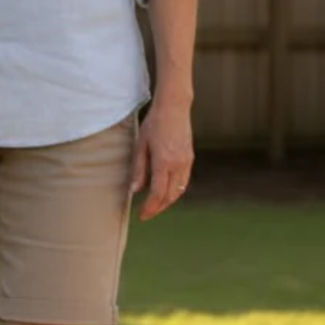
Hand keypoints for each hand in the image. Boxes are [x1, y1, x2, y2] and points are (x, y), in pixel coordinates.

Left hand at [130, 98, 193, 219]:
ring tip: (155, 206)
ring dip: (167, 201)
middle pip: (170, 196)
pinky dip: (175, 191)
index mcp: (164, 162)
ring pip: (179, 190)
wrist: (174, 108)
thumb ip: (138, 169)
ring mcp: (187, 162)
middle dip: (158, 208)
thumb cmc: (154, 124)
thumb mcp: (140, 145)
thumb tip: (134, 190)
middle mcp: (178, 165)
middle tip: (146, 214)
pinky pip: (183, 181)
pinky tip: (165, 192)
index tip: (141, 215)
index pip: (157, 193)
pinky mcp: (190, 158)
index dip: (150, 207)